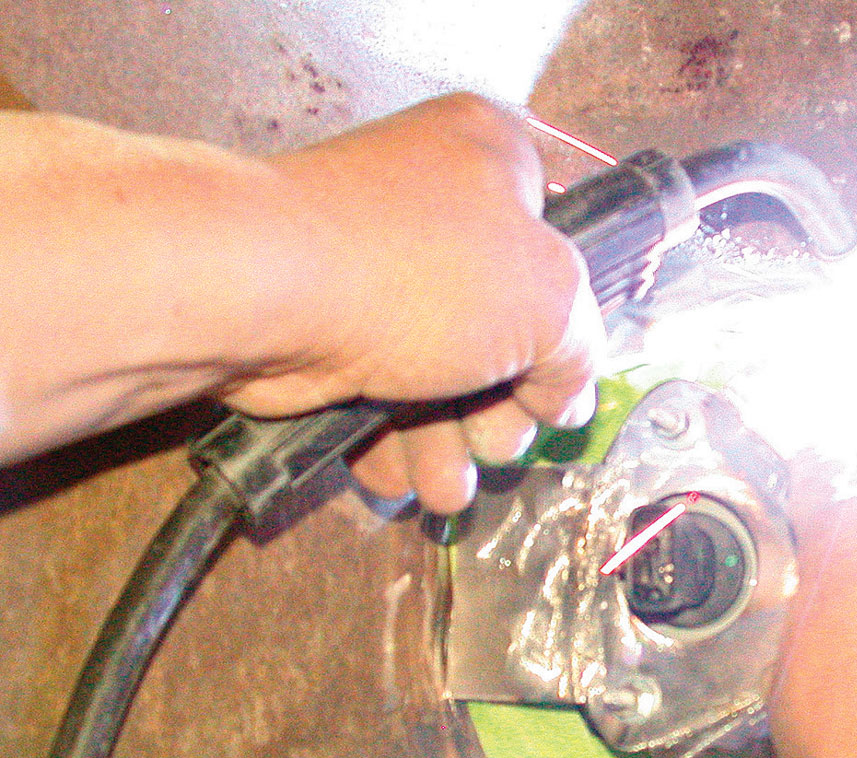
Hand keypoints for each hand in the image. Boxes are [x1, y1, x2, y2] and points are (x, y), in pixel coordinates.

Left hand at [220, 94, 604, 512]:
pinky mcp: (322, 318)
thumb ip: (582, 351)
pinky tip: (397, 477)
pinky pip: (377, 386)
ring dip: (448, 443)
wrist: (262, 292)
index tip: (560, 382)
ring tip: (445, 487)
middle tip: (499, 444)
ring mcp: (372, 263)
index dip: (566, 324)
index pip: (558, 243)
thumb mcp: (551, 304)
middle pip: (499, 326)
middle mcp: (430, 202)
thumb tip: (567, 394)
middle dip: (501, 407)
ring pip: (436, 369)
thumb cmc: (416, 270)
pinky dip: (390, 437)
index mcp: (492, 159)